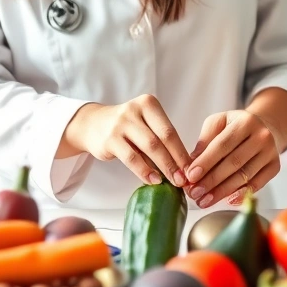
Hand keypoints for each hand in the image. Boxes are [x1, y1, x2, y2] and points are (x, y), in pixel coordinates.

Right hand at [62, 95, 191, 186]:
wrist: (92, 124)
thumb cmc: (126, 127)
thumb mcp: (144, 125)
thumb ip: (160, 140)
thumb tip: (184, 167)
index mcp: (149, 104)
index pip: (170, 131)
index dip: (182, 152)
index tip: (193, 170)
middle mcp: (135, 110)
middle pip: (162, 139)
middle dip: (176, 161)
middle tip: (186, 179)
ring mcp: (121, 124)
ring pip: (149, 148)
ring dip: (164, 167)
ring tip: (173, 182)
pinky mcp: (110, 139)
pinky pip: (131, 158)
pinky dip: (144, 171)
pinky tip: (153, 180)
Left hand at [185, 110, 280, 207]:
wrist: (262, 128)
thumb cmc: (234, 126)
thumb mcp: (217, 123)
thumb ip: (205, 141)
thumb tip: (192, 164)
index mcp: (246, 121)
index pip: (222, 144)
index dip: (206, 162)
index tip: (191, 176)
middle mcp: (262, 136)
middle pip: (234, 162)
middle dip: (212, 180)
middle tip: (195, 193)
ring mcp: (271, 152)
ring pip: (244, 176)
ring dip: (222, 191)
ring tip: (205, 201)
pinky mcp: (275, 166)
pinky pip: (257, 184)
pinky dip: (242, 194)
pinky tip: (227, 201)